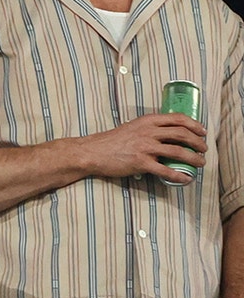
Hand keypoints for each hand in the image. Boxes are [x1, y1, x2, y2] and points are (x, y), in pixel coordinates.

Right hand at [78, 113, 206, 183]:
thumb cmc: (111, 141)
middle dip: (197, 142)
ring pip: (178, 151)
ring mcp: (145, 147)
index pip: (178, 118)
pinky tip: (185, 179)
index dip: (194, 125)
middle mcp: (148, 132)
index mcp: (147, 121)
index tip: (202, 132)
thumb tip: (168, 135)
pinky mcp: (140, 163)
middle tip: (203, 149)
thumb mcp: (132, 127)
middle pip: (182, 134)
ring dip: (193, 158)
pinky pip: (165, 170)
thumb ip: (149, 128)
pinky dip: (178, 176)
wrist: (92, 152)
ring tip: (200, 163)